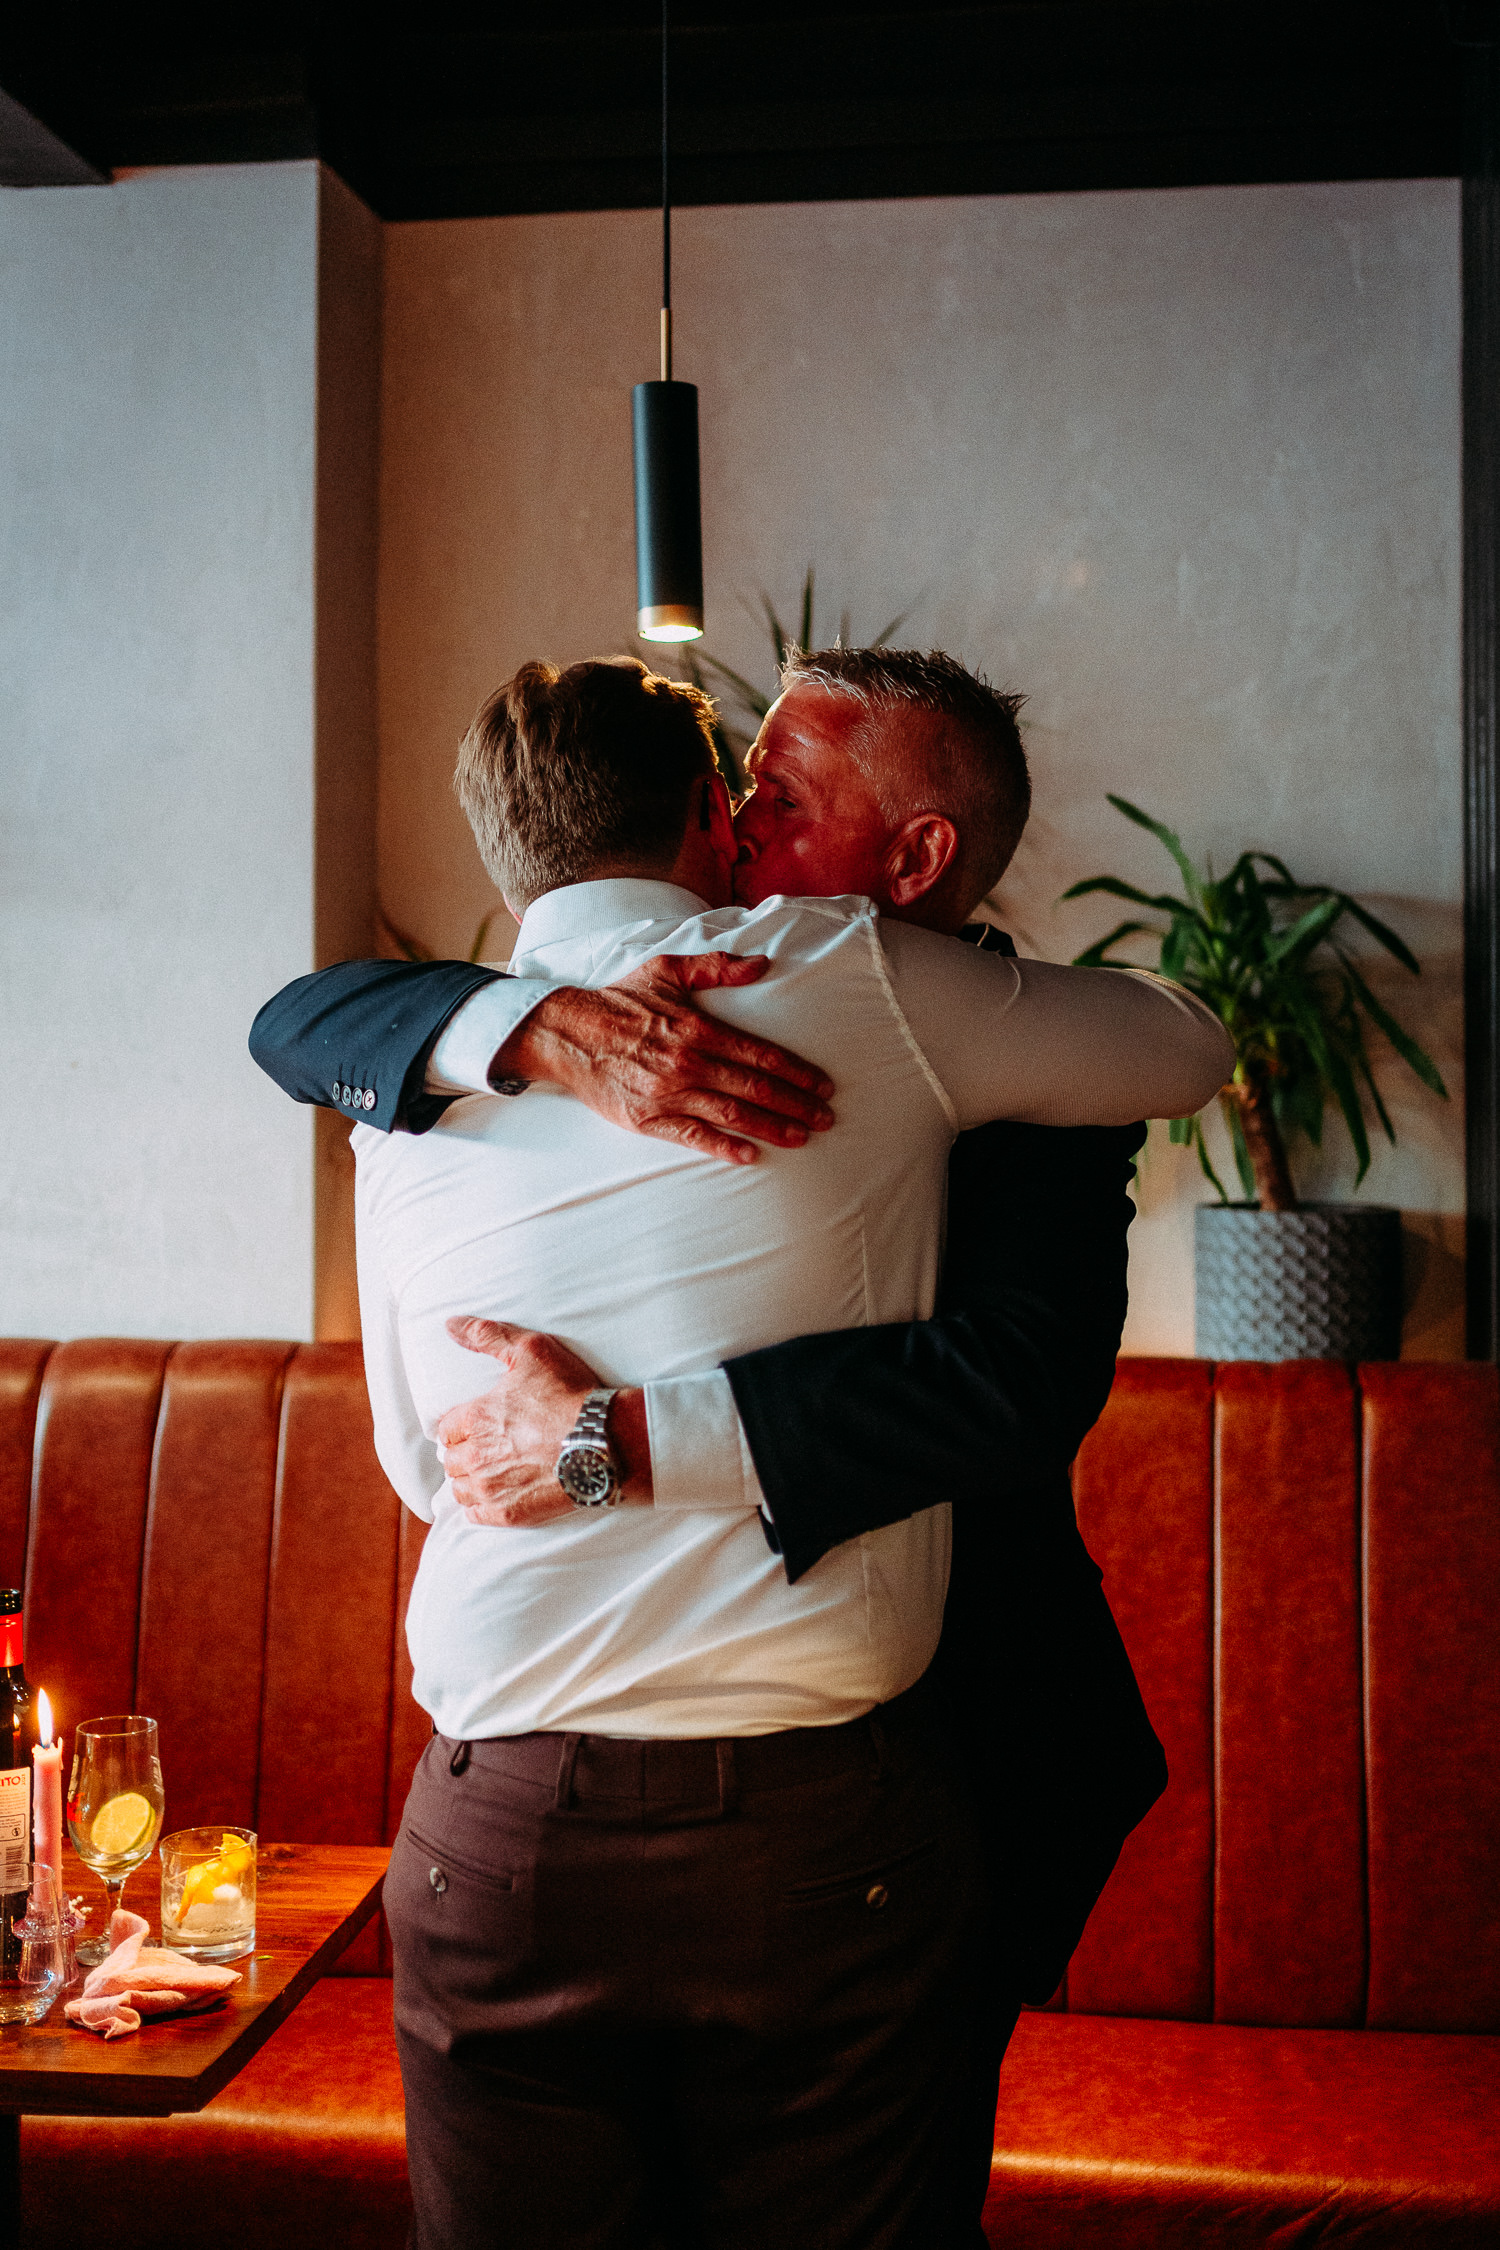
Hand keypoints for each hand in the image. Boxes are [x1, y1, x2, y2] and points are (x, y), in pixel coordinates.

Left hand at [438, 1317, 650, 1526]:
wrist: (604, 1442)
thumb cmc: (569, 1394)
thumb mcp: (531, 1351)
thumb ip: (488, 1335)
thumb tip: (450, 1324)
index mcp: (476, 1417)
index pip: (447, 1428)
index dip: (459, 1426)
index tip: (473, 1427)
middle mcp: (475, 1455)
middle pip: (451, 1460)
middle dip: (464, 1453)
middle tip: (485, 1449)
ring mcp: (490, 1487)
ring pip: (459, 1489)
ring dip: (468, 1481)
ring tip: (488, 1474)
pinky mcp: (508, 1513)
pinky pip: (475, 1515)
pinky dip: (479, 1507)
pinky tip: (493, 1498)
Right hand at [493, 952, 834, 1164]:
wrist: (567, 1034)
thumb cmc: (622, 1000)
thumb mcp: (668, 970)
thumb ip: (717, 966)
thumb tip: (762, 963)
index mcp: (697, 1028)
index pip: (760, 1054)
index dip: (796, 1072)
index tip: (823, 1085)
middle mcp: (687, 1063)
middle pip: (755, 1088)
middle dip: (796, 1104)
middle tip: (826, 1117)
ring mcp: (668, 1094)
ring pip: (732, 1115)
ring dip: (772, 1128)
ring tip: (803, 1136)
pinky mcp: (648, 1119)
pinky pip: (692, 1137)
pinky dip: (723, 1147)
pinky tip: (750, 1155)